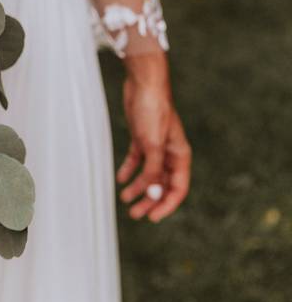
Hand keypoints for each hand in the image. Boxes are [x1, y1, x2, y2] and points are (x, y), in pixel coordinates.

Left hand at [116, 52, 190, 221]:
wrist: (143, 84)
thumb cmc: (153, 111)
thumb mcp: (152, 143)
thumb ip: (153, 168)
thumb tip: (152, 192)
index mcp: (180, 155)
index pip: (178, 188)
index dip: (166, 205)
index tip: (153, 217)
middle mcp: (169, 153)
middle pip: (162, 184)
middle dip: (150, 200)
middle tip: (135, 213)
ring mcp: (155, 146)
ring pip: (148, 174)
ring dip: (138, 188)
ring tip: (125, 199)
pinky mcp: (141, 138)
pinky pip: (137, 160)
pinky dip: (129, 170)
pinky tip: (120, 179)